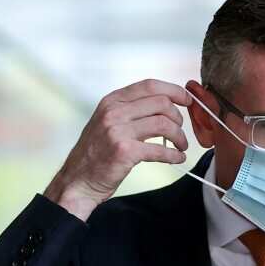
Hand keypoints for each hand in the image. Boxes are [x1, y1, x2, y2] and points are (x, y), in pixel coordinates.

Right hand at [44, 79, 191, 220]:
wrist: (78, 180)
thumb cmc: (98, 153)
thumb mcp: (108, 122)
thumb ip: (131, 110)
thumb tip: (165, 103)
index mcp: (112, 100)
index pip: (149, 85)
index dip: (174, 90)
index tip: (187, 100)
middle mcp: (113, 111)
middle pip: (161, 103)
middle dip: (178, 118)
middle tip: (180, 132)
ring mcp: (117, 130)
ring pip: (164, 124)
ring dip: (180, 137)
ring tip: (181, 146)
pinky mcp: (124, 151)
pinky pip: (160, 149)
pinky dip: (174, 155)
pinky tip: (178, 158)